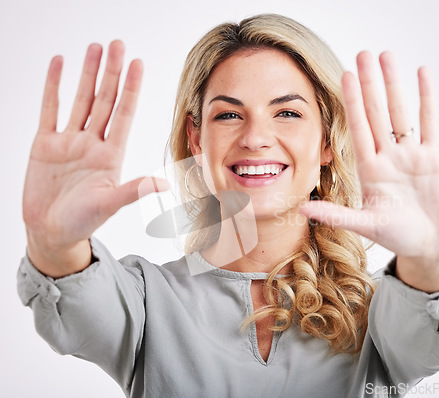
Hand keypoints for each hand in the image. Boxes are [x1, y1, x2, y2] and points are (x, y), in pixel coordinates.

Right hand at [23, 41, 163, 276]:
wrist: (51, 232)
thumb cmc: (83, 222)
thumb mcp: (109, 204)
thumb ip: (133, 191)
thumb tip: (164, 184)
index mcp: (111, 155)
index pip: (124, 113)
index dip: (131, 88)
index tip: (138, 64)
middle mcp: (93, 143)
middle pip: (104, 100)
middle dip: (111, 72)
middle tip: (117, 44)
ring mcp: (69, 142)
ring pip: (80, 100)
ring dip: (86, 74)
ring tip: (94, 47)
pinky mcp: (45, 144)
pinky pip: (50, 110)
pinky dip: (54, 87)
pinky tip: (59, 65)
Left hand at [300, 51, 438, 291]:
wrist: (429, 244)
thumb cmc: (397, 236)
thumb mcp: (365, 225)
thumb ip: (336, 215)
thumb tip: (301, 209)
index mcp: (369, 169)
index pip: (358, 128)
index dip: (352, 102)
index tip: (344, 76)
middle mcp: (387, 156)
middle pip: (377, 113)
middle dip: (370, 84)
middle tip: (363, 54)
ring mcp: (410, 154)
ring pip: (401, 112)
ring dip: (394, 84)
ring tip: (387, 56)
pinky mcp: (434, 157)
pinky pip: (429, 122)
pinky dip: (426, 99)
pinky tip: (422, 74)